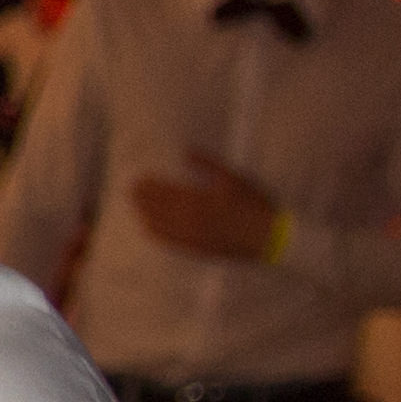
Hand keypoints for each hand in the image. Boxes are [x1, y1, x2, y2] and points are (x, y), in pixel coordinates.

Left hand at [128, 153, 283, 262]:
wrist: (270, 239)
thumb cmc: (254, 204)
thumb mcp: (234, 177)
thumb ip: (208, 164)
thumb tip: (186, 151)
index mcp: (198, 199)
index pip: (165, 191)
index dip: (150, 186)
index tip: (139, 179)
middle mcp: (190, 219)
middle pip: (158, 208)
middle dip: (142, 199)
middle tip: (130, 190)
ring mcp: (192, 236)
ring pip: (159, 225)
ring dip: (145, 214)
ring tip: (136, 205)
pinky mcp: (197, 250)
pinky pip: (169, 242)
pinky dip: (155, 233)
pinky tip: (147, 227)